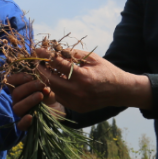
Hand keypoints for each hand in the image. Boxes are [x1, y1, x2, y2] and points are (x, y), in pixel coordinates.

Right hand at [8, 70, 61, 130]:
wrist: (57, 109)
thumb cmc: (48, 94)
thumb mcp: (47, 88)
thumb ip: (44, 86)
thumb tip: (44, 87)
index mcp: (19, 89)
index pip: (10, 82)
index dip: (18, 78)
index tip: (30, 77)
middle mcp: (17, 101)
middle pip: (16, 94)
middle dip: (29, 87)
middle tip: (41, 84)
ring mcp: (21, 113)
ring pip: (17, 107)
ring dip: (29, 100)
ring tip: (41, 96)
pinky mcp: (26, 125)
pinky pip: (20, 125)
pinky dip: (24, 121)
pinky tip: (30, 117)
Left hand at [37, 49, 152, 112]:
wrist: (120, 91)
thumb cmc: (106, 71)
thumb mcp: (91, 58)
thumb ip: (72, 54)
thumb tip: (54, 50)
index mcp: (83, 77)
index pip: (57, 64)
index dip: (45, 56)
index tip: (37, 50)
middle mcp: (78, 92)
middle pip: (50, 80)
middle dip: (41, 69)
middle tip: (37, 61)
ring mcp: (76, 102)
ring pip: (52, 90)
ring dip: (46, 79)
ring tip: (45, 69)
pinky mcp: (76, 108)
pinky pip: (59, 97)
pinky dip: (55, 88)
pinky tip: (55, 79)